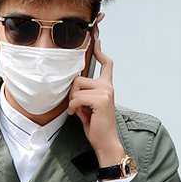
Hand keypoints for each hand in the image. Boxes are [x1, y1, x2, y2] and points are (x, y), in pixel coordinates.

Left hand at [67, 38, 123, 166]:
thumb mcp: (88, 106)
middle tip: (77, 107)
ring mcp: (106, 91)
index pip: (106, 64)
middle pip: (79, 78)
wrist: (105, 141)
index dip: (100, 51)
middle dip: (73, 93)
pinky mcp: (101, 99)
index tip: (96, 40)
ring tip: (80, 112)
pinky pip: (77, 98)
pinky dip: (73, 108)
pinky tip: (78, 115)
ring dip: (73, 102)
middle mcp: (108, 86)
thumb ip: (84, 93)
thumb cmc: (96, 125)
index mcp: (106, 86)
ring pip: (76, 88)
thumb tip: (73, 84)